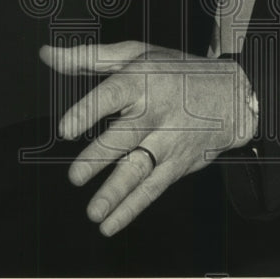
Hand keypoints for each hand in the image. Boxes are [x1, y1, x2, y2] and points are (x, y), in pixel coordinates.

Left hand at [39, 41, 257, 236]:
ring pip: (139, 169)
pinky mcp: (178, 164)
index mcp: (141, 80)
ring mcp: (169, 141)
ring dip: (115, 193)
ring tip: (93, 212)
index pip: (112, 96)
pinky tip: (109, 225)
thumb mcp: (136, 54)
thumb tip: (47, 55)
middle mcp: (155, 112)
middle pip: (124, 137)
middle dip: (99, 158)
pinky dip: (131, 209)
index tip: (65, 130)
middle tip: (75, 176)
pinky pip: (152, 189)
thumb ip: (89, 57)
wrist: (232, 95)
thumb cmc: (174, 71)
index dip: (88, 111)